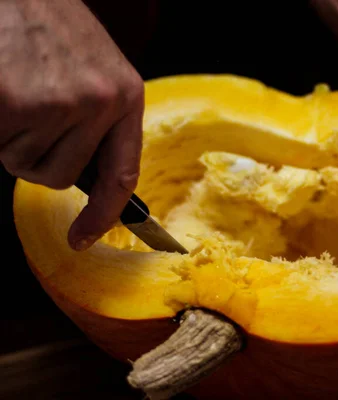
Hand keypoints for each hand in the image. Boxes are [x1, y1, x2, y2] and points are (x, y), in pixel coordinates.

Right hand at [0, 0, 144, 250]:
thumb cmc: (46, 25)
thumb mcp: (90, 66)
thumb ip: (96, 118)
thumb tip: (82, 176)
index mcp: (125, 95)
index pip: (122, 174)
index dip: (103, 214)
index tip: (84, 238)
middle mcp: (100, 102)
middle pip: (59, 175)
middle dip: (34, 154)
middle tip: (25, 106)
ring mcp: (60, 103)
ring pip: (23, 162)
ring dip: (10, 136)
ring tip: (13, 86)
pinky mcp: (17, 103)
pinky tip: (0, 84)